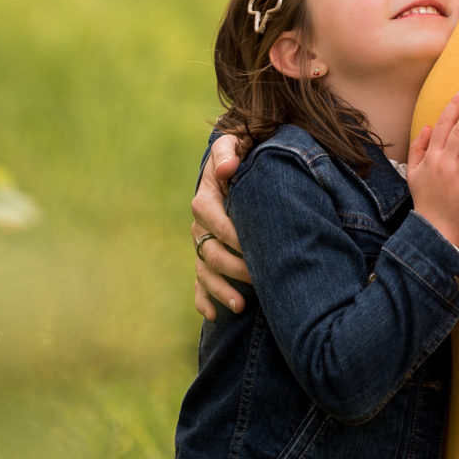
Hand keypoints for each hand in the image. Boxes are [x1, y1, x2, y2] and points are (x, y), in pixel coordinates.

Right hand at [192, 132, 251, 319]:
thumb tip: (227, 168)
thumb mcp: (236, 142)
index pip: (209, 216)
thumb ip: (229, 150)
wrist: (241, 165)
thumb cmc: (243, 153)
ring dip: (220, 291)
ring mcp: (202, 244)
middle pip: (209, 250)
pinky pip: (200, 284)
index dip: (228, 232)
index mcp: (206, 197)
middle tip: (258, 280)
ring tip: (240, 308)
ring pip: (205, 272)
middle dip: (232, 267)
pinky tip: (214, 316)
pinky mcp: (207, 260)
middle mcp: (200, 225)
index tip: (250, 244)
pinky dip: (204, 301)